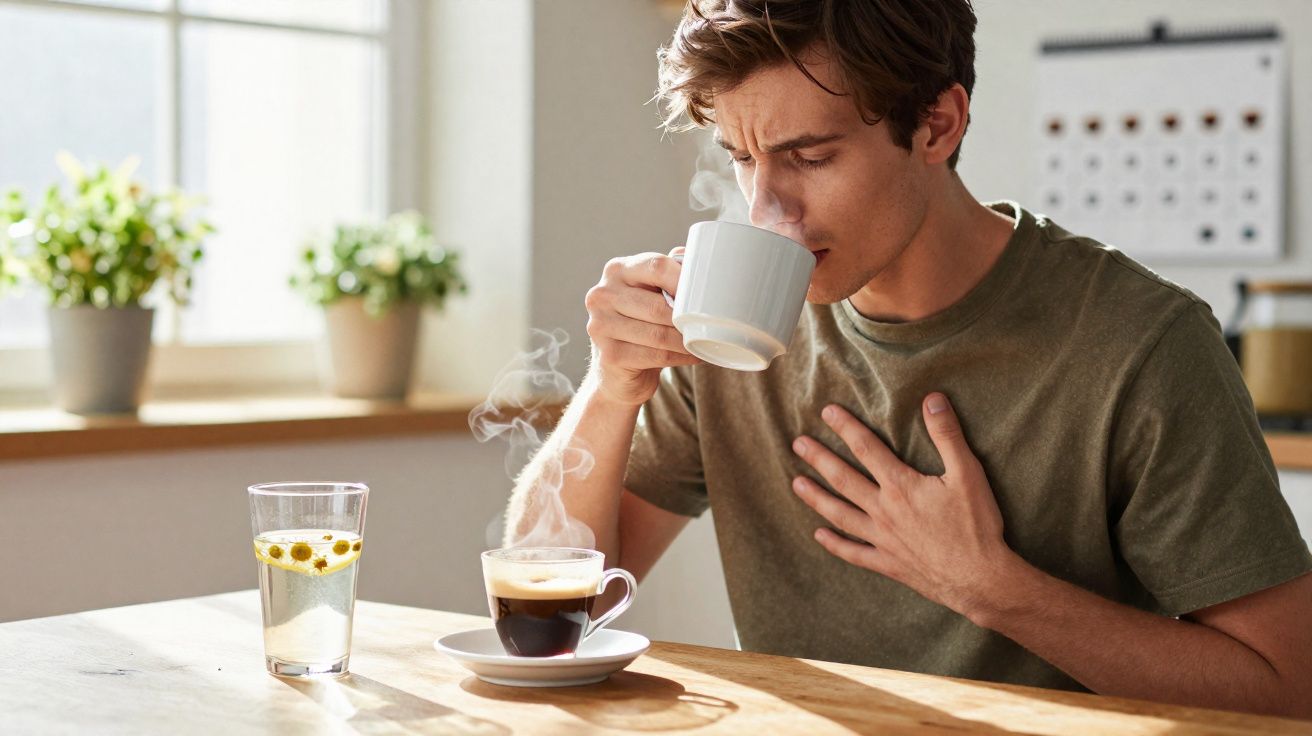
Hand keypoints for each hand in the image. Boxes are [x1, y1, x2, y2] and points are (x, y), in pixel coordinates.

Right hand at [584, 248, 700, 405]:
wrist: (616, 367)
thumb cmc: (640, 321)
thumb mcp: (651, 292)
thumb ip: (669, 272)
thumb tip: (696, 259)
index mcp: (617, 270)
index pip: (656, 266)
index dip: (684, 280)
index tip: (704, 292)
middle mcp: (602, 295)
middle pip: (658, 305)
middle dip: (687, 318)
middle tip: (709, 324)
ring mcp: (601, 326)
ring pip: (659, 334)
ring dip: (686, 340)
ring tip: (704, 340)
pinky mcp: (609, 355)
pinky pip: (656, 355)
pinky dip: (680, 357)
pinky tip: (692, 355)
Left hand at [790, 393, 1017, 619]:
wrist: (980, 579)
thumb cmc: (976, 525)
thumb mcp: (968, 473)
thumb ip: (947, 435)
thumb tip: (932, 399)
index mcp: (900, 486)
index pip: (866, 448)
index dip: (846, 427)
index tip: (826, 412)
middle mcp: (884, 510)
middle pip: (844, 479)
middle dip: (820, 459)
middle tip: (798, 444)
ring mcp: (882, 539)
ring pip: (840, 514)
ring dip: (817, 498)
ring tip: (796, 484)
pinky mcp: (888, 563)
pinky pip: (853, 553)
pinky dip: (835, 544)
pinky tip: (819, 535)